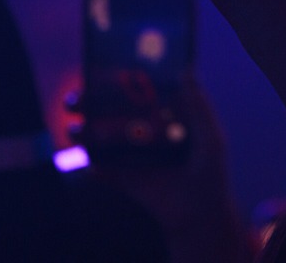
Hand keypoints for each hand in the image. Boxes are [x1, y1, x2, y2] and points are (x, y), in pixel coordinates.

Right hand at [88, 77, 251, 262]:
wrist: (200, 216)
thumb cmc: (210, 172)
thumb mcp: (211, 138)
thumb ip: (199, 108)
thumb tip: (186, 72)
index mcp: (163, 115)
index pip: (137, 91)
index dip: (120, 79)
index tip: (104, 69)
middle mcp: (142, 130)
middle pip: (112, 111)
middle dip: (91, 102)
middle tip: (76, 99)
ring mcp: (130, 154)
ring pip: (101, 138)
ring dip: (84, 132)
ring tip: (74, 130)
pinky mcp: (122, 178)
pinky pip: (101, 170)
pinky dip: (92, 167)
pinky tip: (88, 165)